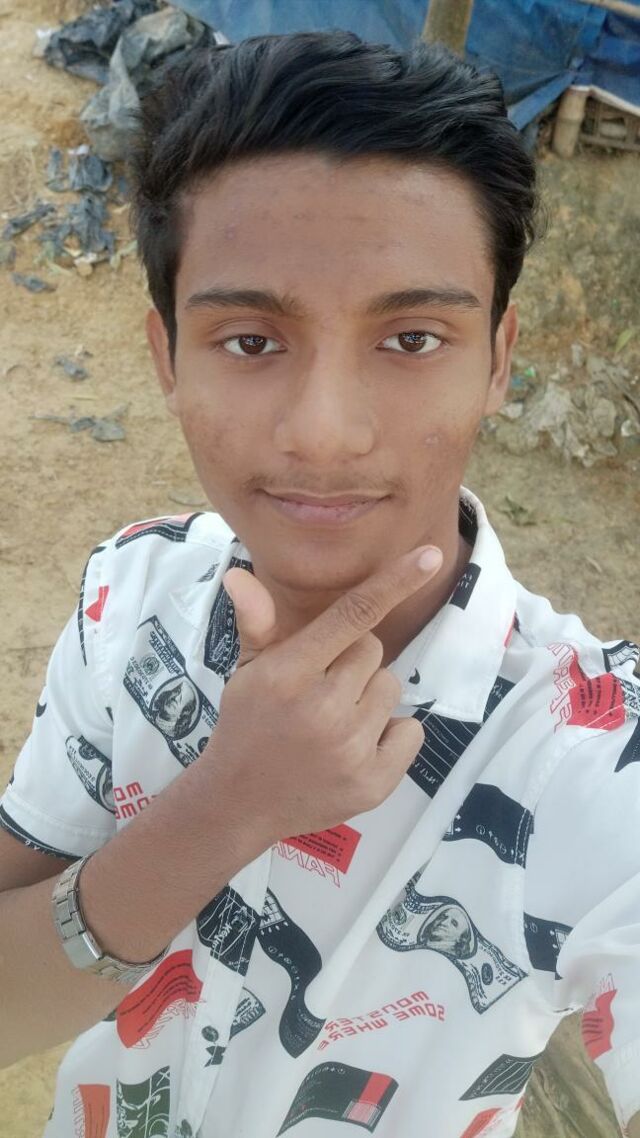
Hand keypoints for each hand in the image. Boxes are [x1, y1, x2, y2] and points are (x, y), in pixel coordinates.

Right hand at [202, 545, 442, 845]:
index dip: (394, 582)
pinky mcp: (373, 782)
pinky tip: (355, 749)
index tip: (430, 556)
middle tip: (321, 691)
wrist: (238, 802)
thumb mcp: (247, 672)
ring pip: (391, 688)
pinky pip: (410, 731)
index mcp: (289, 673)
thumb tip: (239, 574)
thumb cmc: (247, 724)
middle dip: (352, 664)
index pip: (352, 616)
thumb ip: (257, 623)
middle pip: (373, 651)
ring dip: (371, 698)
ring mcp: (351, 749)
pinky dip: (392, 736)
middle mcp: (323, 708)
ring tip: (334, 723)